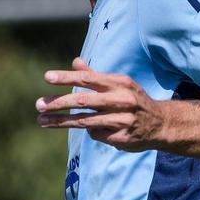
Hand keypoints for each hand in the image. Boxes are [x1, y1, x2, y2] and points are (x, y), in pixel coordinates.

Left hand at [35, 57, 165, 150]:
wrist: (161, 124)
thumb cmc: (134, 100)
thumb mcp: (119, 84)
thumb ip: (95, 75)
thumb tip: (74, 61)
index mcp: (119, 83)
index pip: (88, 78)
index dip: (67, 77)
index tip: (47, 77)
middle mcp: (121, 100)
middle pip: (83, 101)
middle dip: (58, 103)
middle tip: (38, 104)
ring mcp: (122, 120)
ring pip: (84, 121)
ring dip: (60, 121)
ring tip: (41, 120)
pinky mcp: (121, 137)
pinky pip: (95, 134)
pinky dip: (89, 130)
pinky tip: (89, 129)